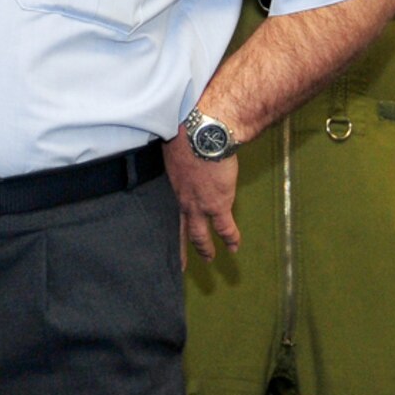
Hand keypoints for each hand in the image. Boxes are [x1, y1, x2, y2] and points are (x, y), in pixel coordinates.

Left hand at [164, 133, 239, 261]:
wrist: (205, 134)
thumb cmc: (187, 132)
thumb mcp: (174, 145)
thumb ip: (177, 154)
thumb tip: (176, 144)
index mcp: (172, 185)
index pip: (166, 210)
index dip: (166, 223)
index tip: (161, 235)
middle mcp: (182, 200)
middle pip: (179, 228)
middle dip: (180, 247)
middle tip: (179, 262)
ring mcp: (199, 205)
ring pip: (199, 234)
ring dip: (204, 248)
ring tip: (209, 259)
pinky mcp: (219, 204)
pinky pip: (225, 229)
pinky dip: (230, 239)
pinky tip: (233, 248)